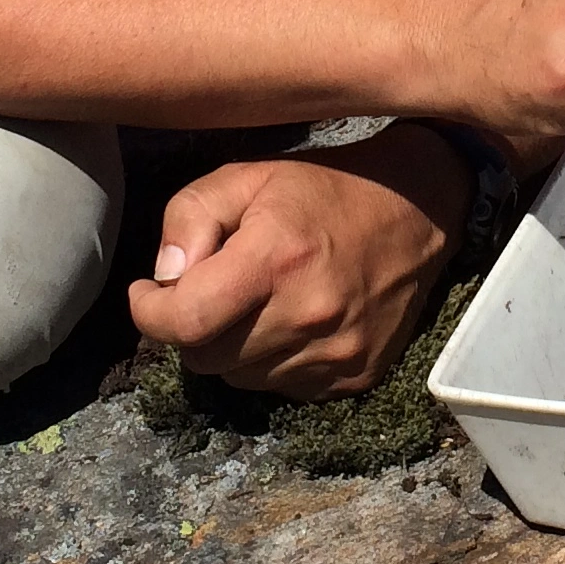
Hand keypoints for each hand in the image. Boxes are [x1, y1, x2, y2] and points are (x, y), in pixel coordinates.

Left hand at [122, 127, 469, 397]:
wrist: (417, 209)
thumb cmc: (322, 188)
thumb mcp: (247, 176)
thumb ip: (191, 216)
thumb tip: (164, 278)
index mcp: (276, 259)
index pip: (185, 323)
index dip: (149, 314)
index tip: (147, 293)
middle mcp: (308, 316)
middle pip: (205, 358)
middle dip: (191, 327)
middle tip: (205, 292)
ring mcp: (335, 353)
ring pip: (239, 377)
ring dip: (231, 346)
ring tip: (252, 303)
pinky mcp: (355, 376)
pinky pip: (282, 387)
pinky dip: (270, 360)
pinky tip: (288, 320)